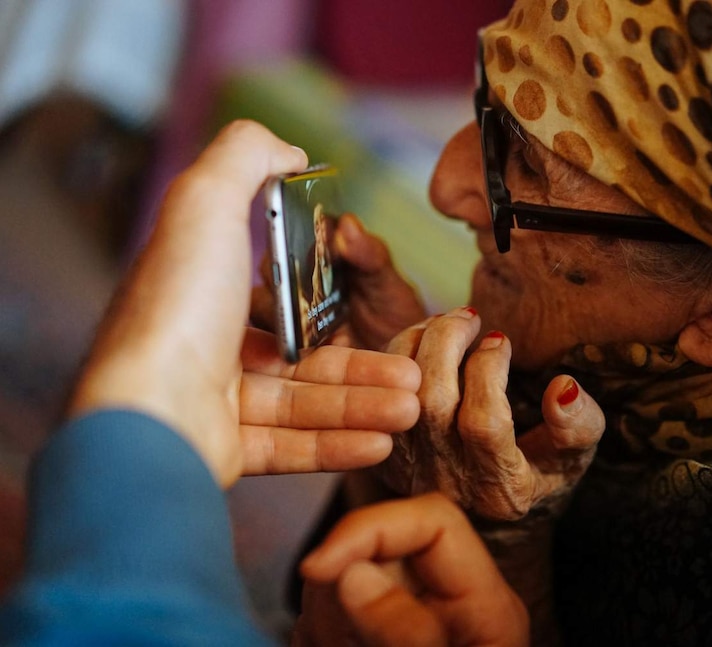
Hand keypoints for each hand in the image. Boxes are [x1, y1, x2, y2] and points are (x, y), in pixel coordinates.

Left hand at [67, 120, 420, 486]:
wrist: (145, 414)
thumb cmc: (177, 307)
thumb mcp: (206, 203)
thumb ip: (246, 157)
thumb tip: (289, 151)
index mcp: (203, 294)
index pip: (279, 300)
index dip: (332, 307)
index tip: (375, 313)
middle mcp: (206, 349)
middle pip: (302, 358)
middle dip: (365, 368)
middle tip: (412, 375)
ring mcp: (214, 405)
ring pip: (305, 405)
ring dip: (363, 406)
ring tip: (410, 408)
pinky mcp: (224, 452)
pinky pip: (292, 447)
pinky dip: (338, 444)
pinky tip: (380, 442)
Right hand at [295, 493, 528, 646]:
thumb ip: (405, 630)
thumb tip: (353, 573)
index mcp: (486, 606)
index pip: (434, 520)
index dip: (371, 528)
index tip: (319, 567)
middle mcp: (450, 604)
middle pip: (381, 545)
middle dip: (338, 581)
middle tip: (322, 636)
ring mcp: (410, 622)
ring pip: (345, 580)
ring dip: (323, 613)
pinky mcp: (373, 638)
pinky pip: (331, 616)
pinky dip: (318, 632)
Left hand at [375, 306, 605, 519]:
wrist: (486, 516)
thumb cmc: (537, 475)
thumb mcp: (572, 459)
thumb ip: (578, 426)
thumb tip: (562, 386)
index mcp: (499, 489)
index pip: (484, 424)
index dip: (489, 373)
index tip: (500, 340)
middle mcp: (448, 482)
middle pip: (433, 405)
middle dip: (446, 345)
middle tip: (469, 316)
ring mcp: (409, 471)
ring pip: (396, 398)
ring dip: (415, 345)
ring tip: (444, 320)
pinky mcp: (383, 455)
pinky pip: (376, 399)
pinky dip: (392, 360)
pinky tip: (420, 337)